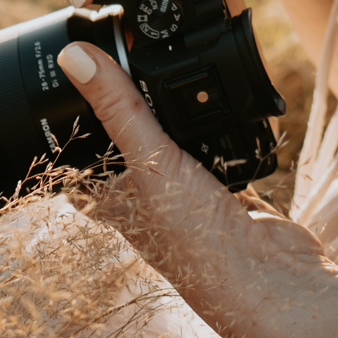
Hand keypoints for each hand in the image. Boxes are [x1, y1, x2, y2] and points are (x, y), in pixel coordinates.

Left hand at [55, 37, 330, 319]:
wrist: (271, 278)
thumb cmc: (197, 244)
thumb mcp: (150, 162)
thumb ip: (118, 107)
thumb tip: (75, 58)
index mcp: (114, 200)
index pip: (79, 159)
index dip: (70, 122)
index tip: (67, 79)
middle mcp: (147, 197)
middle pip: (128, 141)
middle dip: (129, 107)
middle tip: (124, 60)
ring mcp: (187, 193)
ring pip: (171, 140)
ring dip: (177, 114)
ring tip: (173, 72)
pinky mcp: (223, 187)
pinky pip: (214, 144)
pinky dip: (218, 123)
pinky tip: (222, 101)